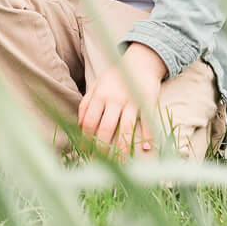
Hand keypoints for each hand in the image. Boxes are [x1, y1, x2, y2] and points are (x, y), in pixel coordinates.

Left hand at [78, 42, 167, 156]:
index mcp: (99, 95)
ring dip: (123, 148)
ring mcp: (131, 101)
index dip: (86, 139)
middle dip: (102, 148)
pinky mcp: (147, 101)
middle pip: (106, 128)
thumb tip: (78, 124)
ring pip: (126, 128)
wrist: (140, 61)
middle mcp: (114, 99)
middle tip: (102, 164)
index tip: (86, 152)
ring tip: (121, 164)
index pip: (89, 121)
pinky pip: (147, 121)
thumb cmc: (116, 76)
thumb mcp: (97, 84)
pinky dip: (147, 135)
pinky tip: (146, 148)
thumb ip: (86, 103)